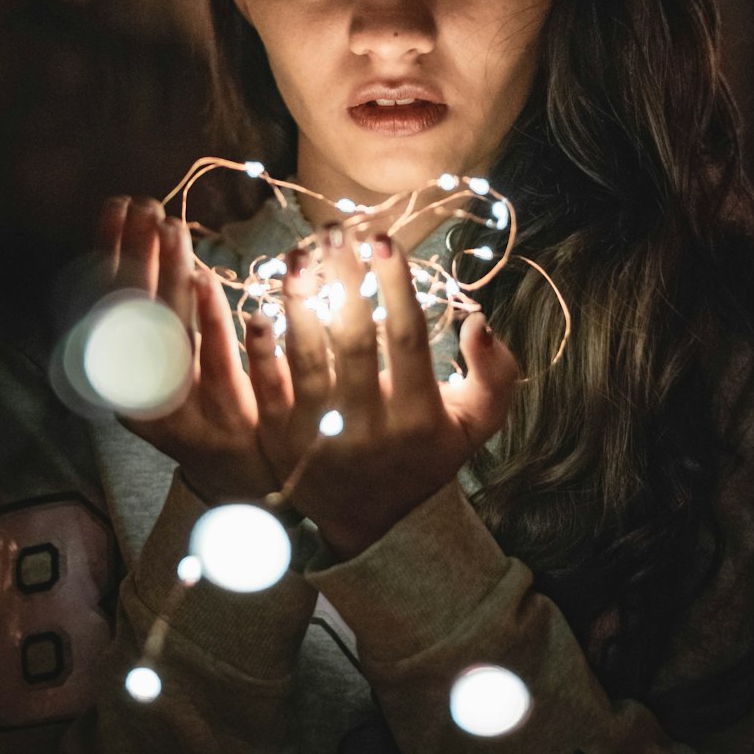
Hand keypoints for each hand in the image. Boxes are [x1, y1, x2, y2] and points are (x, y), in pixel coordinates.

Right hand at [98, 197, 278, 505]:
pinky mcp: (232, 417)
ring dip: (169, 278)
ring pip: (171, 334)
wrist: (246, 485)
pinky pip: (217, 362)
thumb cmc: (207, 409)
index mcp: (125, 380)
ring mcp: (189, 409)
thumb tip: (156, 239)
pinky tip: (208, 280)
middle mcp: (146, 396)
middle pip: (135, 318)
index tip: (116, 208)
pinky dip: (211, 319)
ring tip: (174, 232)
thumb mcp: (172, 363)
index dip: (110, 255)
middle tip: (147, 209)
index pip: (109, 307)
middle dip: (138, 258)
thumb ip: (163, 309)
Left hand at [249, 225, 519, 559]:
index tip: (383, 239)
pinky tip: (258, 306)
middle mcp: (369, 429)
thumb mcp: (474, 424)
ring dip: (298, 301)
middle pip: (354, 340)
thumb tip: (479, 320)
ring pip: (306, 359)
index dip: (395, 285)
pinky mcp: (280, 441)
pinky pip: (267, 387)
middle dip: (344, 279)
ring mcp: (320, 437)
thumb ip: (495, 375)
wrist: (367, 522)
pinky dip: (260, 347)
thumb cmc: (423, 454)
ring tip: (296, 255)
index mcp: (418, 417)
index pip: (408, 338)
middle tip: (335, 232)